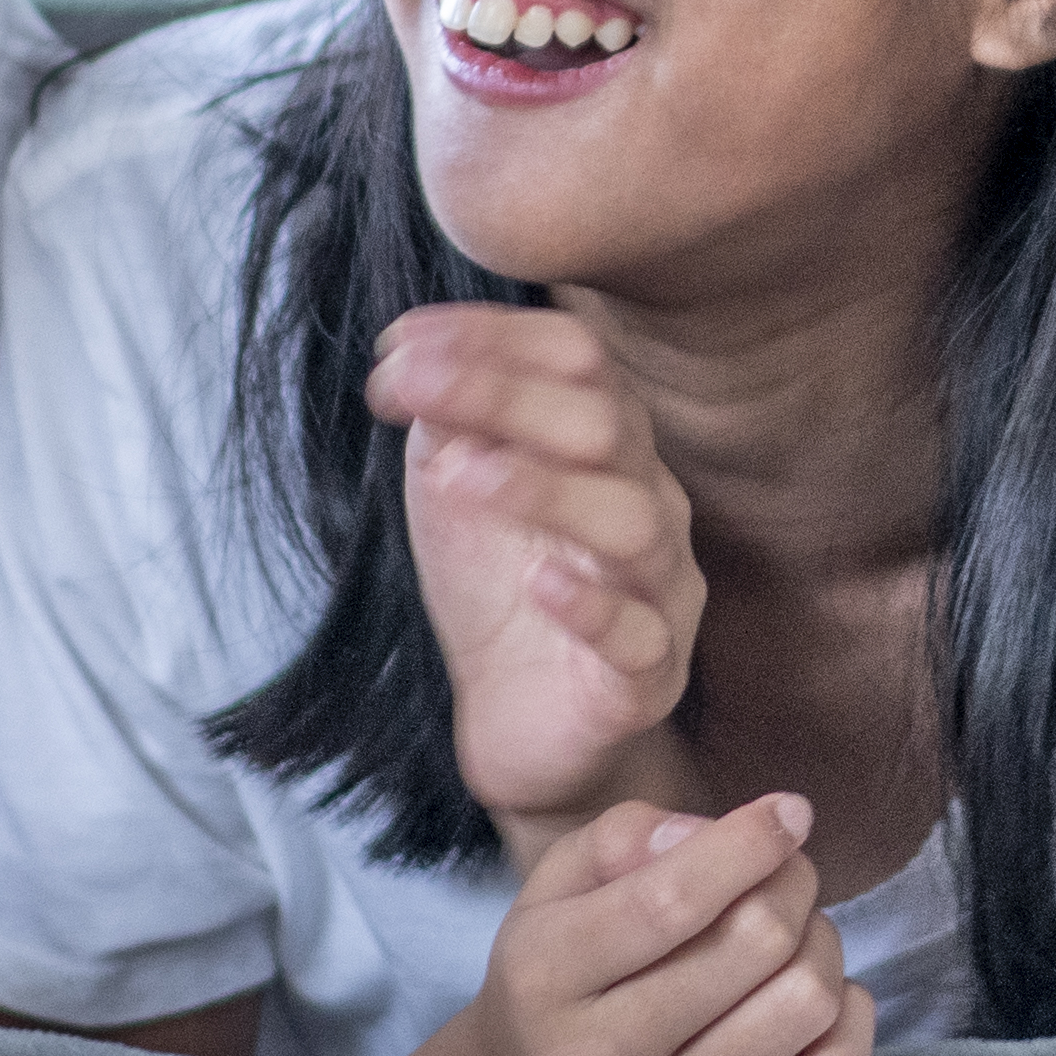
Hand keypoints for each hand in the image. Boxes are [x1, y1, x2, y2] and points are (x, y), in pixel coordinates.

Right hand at [364, 794, 876, 1055]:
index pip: (671, 902)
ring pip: (808, 1002)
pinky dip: (846, 1016)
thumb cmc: (555, 972)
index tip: (787, 813)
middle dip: (790, 882)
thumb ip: (625, 836)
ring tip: (787, 935)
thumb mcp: (555, 886)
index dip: (749, 842)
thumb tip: (714, 832)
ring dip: (820, 944)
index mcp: (547, 976)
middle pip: (757, 941)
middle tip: (779, 873)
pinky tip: (805, 994)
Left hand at [367, 302, 710, 837]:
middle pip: (605, 423)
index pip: (578, 358)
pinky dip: (592, 606)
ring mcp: (658, 588)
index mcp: (608, 441)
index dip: (491, 339)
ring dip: (545, 487)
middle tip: (410, 389)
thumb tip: (409, 355)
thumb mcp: (457, 485)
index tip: (396, 343)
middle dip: (504, 394)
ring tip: (462, 475)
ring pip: (633, 519)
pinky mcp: (647, 677)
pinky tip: (541, 583)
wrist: (517, 716)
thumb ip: (449, 419)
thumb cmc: (497, 584)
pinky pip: (640, 637)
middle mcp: (649, 499)